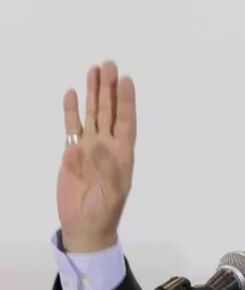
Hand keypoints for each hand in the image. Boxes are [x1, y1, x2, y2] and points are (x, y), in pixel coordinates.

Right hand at [58, 61, 136, 251]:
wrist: (85, 225)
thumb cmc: (104, 211)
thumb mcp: (112, 192)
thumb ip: (108, 168)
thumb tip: (99, 143)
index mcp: (122, 154)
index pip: (125, 121)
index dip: (126, 101)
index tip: (126, 80)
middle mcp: (107, 146)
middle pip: (108, 112)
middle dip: (109, 89)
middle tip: (109, 64)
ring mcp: (89, 147)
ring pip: (92, 115)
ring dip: (94, 94)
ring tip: (94, 70)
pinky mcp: (72, 153)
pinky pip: (72, 127)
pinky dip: (72, 111)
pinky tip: (73, 94)